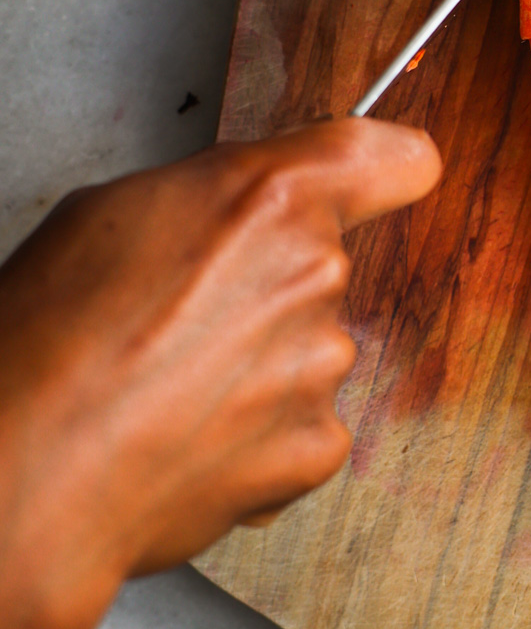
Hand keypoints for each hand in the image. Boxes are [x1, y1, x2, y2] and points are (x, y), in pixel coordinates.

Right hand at [0, 120, 439, 628]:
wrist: (30, 469)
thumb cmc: (48, 337)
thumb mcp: (117, 210)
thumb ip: (217, 199)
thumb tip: (240, 213)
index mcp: (275, 198)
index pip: (396, 159)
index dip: (385, 169)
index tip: (379, 180)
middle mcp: (317, 275)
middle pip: (323, 266)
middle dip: (267, 287)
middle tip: (183, 320)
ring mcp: (323, 365)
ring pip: (308, 351)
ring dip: (257, 366)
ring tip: (168, 389)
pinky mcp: (318, 446)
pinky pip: (303, 426)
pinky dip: (258, 436)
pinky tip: (190, 438)